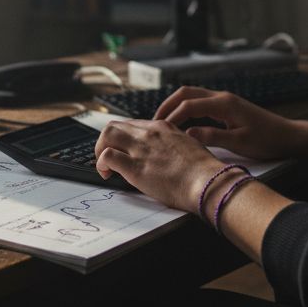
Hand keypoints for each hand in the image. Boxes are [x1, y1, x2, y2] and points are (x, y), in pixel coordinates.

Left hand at [93, 118, 224, 213]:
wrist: (208, 181)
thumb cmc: (203, 171)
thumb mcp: (189, 147)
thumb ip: (173, 146)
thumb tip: (166, 156)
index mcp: (163, 127)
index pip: (132, 124)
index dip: (123, 138)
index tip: (124, 151)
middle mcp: (150, 134)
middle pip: (115, 125)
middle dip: (106, 141)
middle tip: (109, 158)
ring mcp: (141, 148)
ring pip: (107, 135)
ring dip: (100, 149)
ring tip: (105, 166)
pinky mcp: (135, 167)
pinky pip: (107, 156)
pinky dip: (101, 164)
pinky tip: (107, 174)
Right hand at [153, 86, 302, 160]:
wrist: (287, 136)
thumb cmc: (267, 140)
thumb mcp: (240, 142)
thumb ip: (213, 136)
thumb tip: (187, 134)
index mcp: (224, 104)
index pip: (189, 105)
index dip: (172, 116)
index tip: (160, 130)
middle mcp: (222, 97)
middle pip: (186, 93)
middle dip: (168, 105)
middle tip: (153, 121)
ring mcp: (224, 100)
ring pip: (192, 95)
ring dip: (176, 106)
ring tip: (163, 122)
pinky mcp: (227, 107)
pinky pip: (200, 102)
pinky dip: (187, 109)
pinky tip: (181, 123)